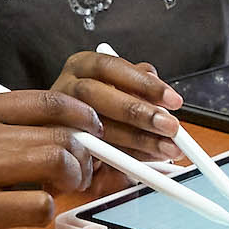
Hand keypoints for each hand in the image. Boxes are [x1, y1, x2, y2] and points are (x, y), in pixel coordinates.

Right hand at [0, 89, 100, 228]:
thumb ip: (6, 130)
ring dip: (72, 181)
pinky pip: (41, 205)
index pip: (47, 100)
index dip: (82, 115)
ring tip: (62, 191)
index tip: (93, 130)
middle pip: (59, 132)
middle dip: (83, 154)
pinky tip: (32, 215)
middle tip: (81, 172)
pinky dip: (47, 212)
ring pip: (57, 162)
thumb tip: (70, 132)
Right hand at [51, 50, 185, 161]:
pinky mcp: (58, 145)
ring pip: (92, 126)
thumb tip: (163, 99)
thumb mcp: (120, 88)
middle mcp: (65, 86)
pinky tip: (142, 162)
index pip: (111, 67)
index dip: (143, 83)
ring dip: (134, 139)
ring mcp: (56, 116)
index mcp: (82, 66)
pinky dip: (118, 159)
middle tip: (170, 127)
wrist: (62, 137)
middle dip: (137, 112)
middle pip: (96, 94)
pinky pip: (87, 153)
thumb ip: (139, 87)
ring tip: (165, 149)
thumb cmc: (99, 108)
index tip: (172, 100)